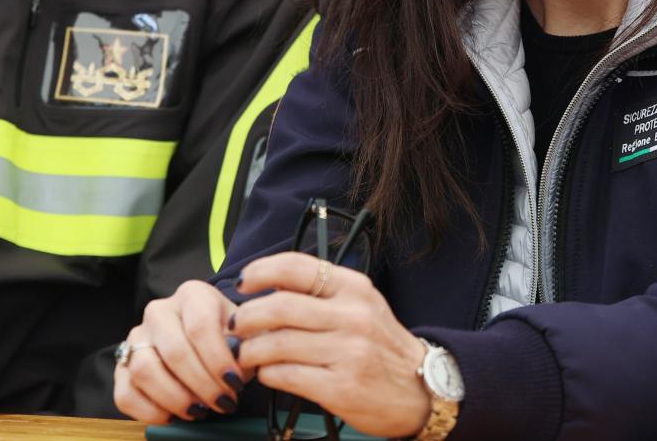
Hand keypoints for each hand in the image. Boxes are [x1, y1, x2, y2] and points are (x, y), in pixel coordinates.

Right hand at [113, 279, 246, 423]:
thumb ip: (246, 345)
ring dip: (176, 399)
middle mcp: (159, 311)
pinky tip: (174, 416)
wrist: (204, 341)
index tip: (235, 383)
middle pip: (174, 351)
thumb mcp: (244, 333)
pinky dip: (150, 412)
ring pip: (145, 371)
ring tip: (200, 410)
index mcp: (192, 294)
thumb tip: (236, 364)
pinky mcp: (122, 365)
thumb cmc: (228, 337)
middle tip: (222, 403)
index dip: (218, 359)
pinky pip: (125, 394)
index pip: (201, 326)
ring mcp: (136, 338)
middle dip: (202, 385)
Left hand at [231, 251, 431, 438]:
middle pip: (278, 307)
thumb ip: (321, 293)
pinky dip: (267, 374)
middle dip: (246, 317)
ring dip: (250, 350)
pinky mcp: (340, 387)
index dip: (260, 272)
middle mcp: (352, 316)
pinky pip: (285, 376)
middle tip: (237, 326)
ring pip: (276, 344)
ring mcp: (348, 352)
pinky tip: (268, 373)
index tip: (243, 284)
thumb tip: (268, 286)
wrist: (420, 388)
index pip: (296, 267)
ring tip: (246, 354)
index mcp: (354, 288)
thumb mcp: (361, 305)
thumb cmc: (381, 346)